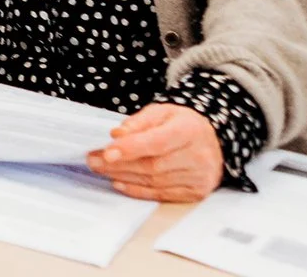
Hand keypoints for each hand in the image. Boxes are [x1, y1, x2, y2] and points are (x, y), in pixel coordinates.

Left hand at [87, 103, 223, 201]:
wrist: (214, 141)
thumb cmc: (182, 125)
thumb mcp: (162, 112)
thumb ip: (139, 122)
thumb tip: (117, 135)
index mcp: (190, 131)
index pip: (157, 142)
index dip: (131, 149)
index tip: (107, 152)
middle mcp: (198, 156)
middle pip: (152, 165)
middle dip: (118, 164)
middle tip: (93, 160)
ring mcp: (199, 177)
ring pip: (154, 181)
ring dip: (123, 176)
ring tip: (100, 169)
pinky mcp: (196, 192)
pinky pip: (161, 194)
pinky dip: (137, 190)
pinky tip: (119, 182)